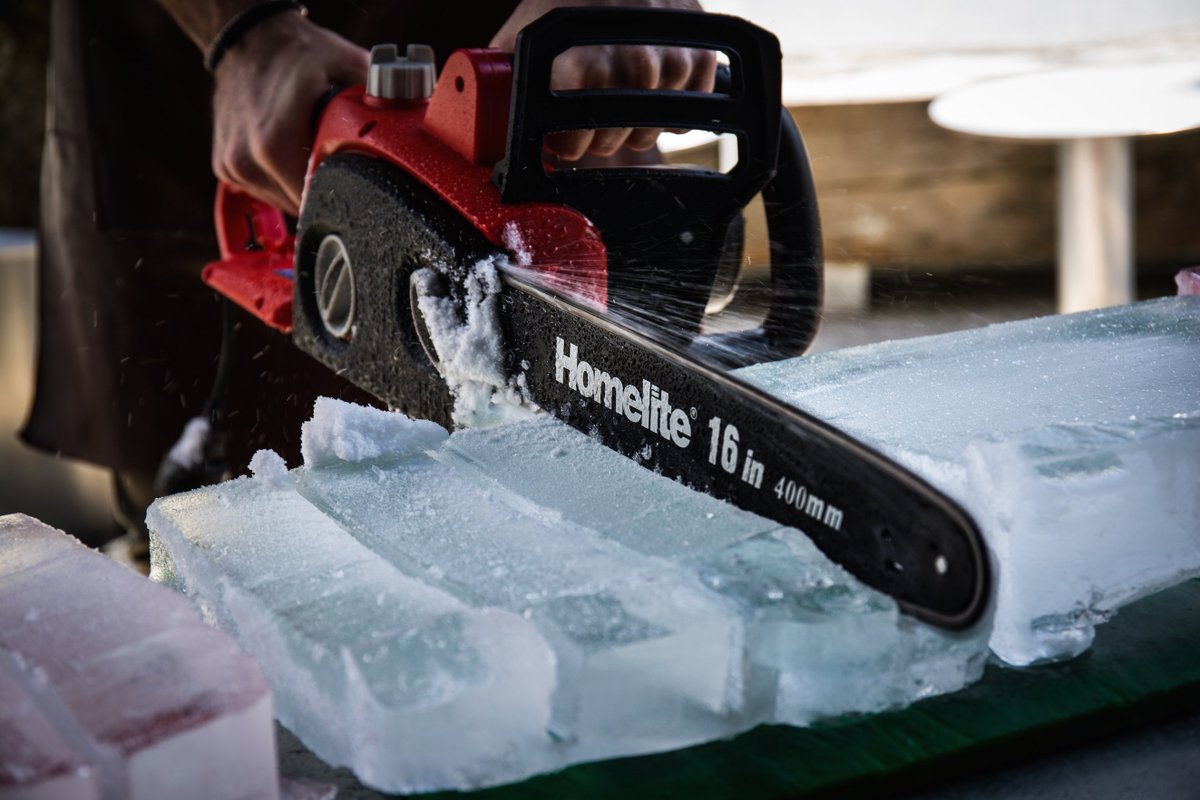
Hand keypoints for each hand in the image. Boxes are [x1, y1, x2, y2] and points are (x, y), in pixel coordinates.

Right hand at [210, 13, 367, 214]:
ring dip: (304, 187)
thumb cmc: (298, 53)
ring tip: (313, 153)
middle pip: (303, 206)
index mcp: (274, 145)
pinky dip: (284, 180)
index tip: (361, 185)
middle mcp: (248, 161)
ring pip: (284, 203)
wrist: (248, 39)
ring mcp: (233, 167)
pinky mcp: (226, 168)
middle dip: (329, 191)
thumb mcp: (348, 66)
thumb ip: (379, 103)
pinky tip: (293, 154)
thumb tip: (409, 130)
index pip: (319, 202)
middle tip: (341, 163)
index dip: (347, 196)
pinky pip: (267, 192)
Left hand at [489, 0, 716, 160]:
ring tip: (621, 108)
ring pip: (657, 124)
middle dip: (601, 137)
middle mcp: (627, 56)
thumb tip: (479, 120)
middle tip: (591, 123)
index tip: (563, 141)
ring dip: (638, 125)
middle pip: (619, 136)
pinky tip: (658, 93)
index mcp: (580, 59)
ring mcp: (668, 51)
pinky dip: (679, 105)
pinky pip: (697, 101)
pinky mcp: (699, 43)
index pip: (577, 138)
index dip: (568, 146)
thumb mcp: (524, 30)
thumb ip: (505, 74)